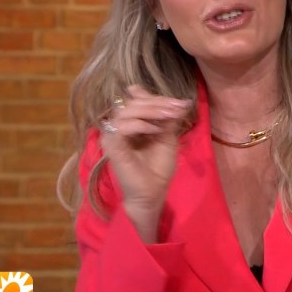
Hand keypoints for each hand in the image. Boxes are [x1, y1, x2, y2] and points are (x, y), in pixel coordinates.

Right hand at [99, 85, 190, 239]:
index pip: (139, 101)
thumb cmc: (158, 167)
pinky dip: (140, 125)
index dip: (159, 98)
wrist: (153, 192)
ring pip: (125, 111)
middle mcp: (118, 126)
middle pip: (132, 103)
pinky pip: (121, 128)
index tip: (181, 102)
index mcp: (130, 123)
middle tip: (177, 107)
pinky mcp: (111, 146)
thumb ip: (168, 119)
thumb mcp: (167, 137)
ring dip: (150, 110)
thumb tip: (181, 100)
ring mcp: (112, 136)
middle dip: (157, 102)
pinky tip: (155, 130)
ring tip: (169, 116)